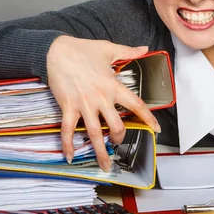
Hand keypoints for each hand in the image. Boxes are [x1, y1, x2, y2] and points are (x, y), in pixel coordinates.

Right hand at [46, 36, 160, 170]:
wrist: (56, 50)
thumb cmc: (83, 49)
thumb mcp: (109, 49)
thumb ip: (129, 51)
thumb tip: (145, 49)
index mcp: (112, 86)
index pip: (135, 105)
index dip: (148, 118)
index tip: (156, 129)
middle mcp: (100, 98)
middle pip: (115, 125)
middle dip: (119, 138)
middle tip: (118, 142)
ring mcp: (83, 104)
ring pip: (94, 133)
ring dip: (99, 151)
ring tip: (104, 164)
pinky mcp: (67, 107)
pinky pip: (68, 130)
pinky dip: (68, 144)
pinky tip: (70, 157)